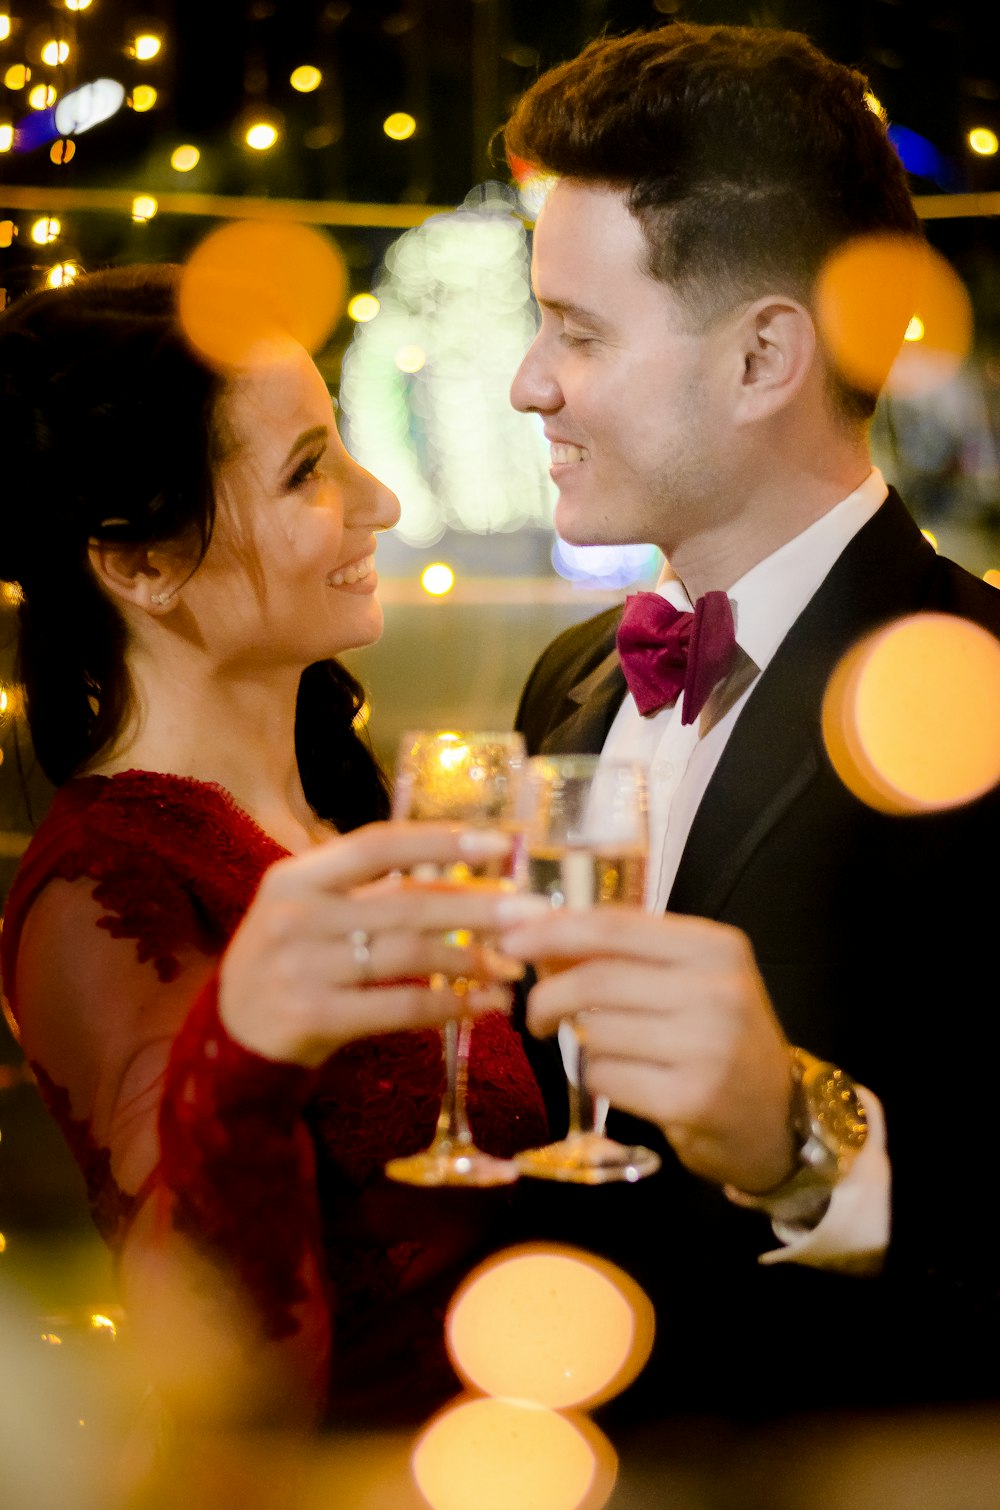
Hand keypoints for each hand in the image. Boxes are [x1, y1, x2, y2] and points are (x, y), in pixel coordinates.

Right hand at [219, 823, 522, 1065]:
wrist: (227, 1040)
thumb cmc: (290, 963)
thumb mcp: (309, 911)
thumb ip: (370, 889)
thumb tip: (467, 872)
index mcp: (296, 876)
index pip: (378, 843)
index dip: (441, 840)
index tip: (500, 842)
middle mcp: (295, 916)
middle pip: (406, 903)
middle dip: (479, 907)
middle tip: (532, 911)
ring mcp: (302, 968)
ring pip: (409, 956)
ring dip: (472, 961)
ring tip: (513, 965)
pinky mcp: (313, 1017)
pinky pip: (398, 1007)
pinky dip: (447, 1005)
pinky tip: (482, 1005)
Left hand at [498, 901, 795, 1192]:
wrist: (776, 1120)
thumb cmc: (720, 1038)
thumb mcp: (687, 978)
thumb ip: (621, 954)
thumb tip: (536, 936)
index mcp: (715, 946)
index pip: (613, 926)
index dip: (551, 932)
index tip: (509, 940)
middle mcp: (716, 990)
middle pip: (596, 979)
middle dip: (547, 995)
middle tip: (532, 1013)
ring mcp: (706, 1047)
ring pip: (594, 1031)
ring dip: (579, 1043)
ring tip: (605, 1049)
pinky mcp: (690, 1099)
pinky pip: (605, 1077)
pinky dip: (596, 1077)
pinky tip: (622, 1079)